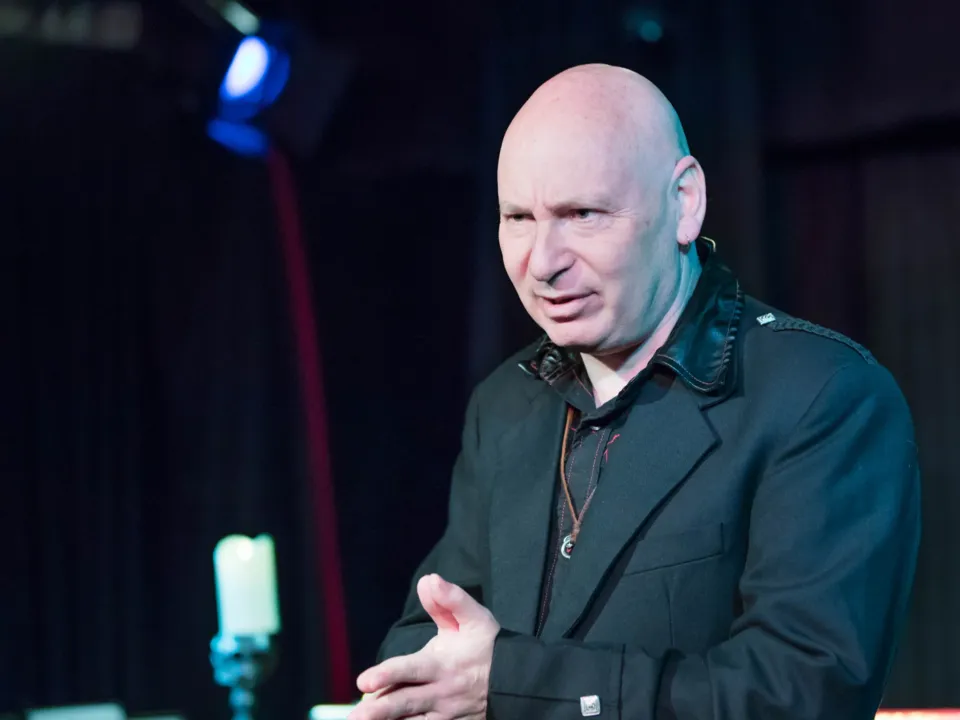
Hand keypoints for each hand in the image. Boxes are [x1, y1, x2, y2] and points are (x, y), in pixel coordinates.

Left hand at [349, 574, 499, 719]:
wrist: (518, 680)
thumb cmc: (489, 645)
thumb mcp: (474, 617)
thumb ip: (450, 600)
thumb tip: (429, 580)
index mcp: (442, 665)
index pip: (410, 670)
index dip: (387, 674)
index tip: (363, 681)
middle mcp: (441, 693)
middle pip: (404, 704)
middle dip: (378, 710)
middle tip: (354, 717)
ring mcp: (446, 715)